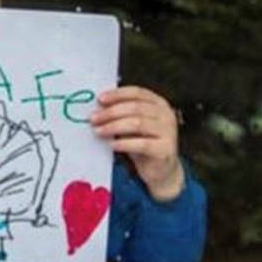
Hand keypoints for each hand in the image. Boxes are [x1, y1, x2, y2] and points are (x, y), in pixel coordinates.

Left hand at [89, 86, 184, 201]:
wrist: (162, 170)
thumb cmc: (144, 142)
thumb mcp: (134, 125)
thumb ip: (122, 114)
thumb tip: (98, 108)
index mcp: (159, 103)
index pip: (137, 92)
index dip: (117, 95)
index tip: (100, 99)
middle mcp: (166, 115)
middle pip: (135, 107)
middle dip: (111, 112)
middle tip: (93, 118)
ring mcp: (168, 132)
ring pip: (137, 123)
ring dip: (114, 127)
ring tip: (98, 131)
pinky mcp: (165, 149)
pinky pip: (142, 144)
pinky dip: (124, 143)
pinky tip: (112, 145)